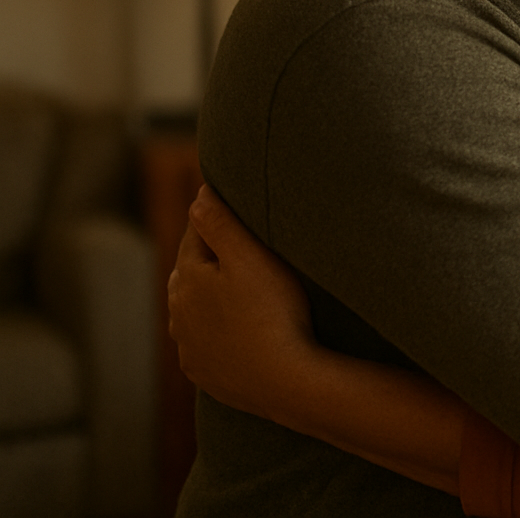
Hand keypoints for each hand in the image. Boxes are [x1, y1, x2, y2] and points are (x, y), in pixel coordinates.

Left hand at [167, 185, 315, 422]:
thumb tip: (198, 195)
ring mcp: (189, 347)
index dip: (214, 219)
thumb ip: (220, 223)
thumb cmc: (274, 312)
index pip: (195, 236)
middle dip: (208, 258)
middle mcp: (177, 314)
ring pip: (193, 312)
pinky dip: (216, 333)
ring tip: (234, 289)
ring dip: (208, 298)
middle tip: (236, 246)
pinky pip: (205, 344)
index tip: (229, 205)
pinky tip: (235, 331)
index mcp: (186, 279)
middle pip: (190, 274)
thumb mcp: (251, 257)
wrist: (285, 380)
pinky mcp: (204, 374)